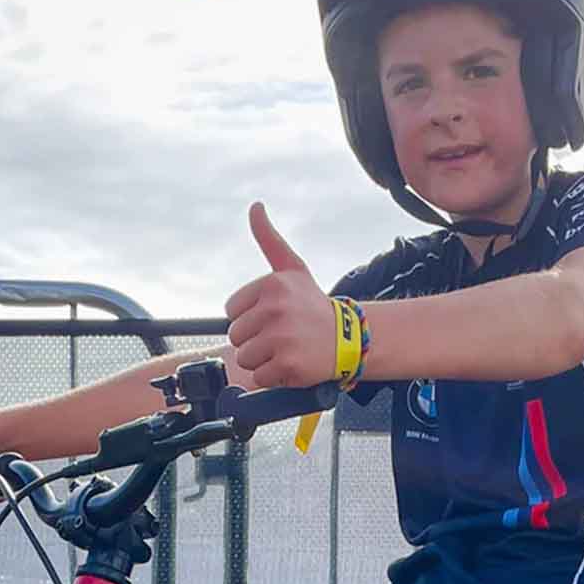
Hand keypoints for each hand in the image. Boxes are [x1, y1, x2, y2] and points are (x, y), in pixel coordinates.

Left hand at [224, 203, 336, 388]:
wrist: (350, 339)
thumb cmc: (314, 306)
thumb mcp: (292, 268)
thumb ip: (269, 239)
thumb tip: (255, 206)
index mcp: (270, 285)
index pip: (232, 311)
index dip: (250, 319)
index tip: (273, 318)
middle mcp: (275, 309)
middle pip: (236, 336)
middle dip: (256, 341)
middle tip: (282, 336)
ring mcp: (281, 338)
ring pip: (245, 358)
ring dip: (263, 360)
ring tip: (287, 350)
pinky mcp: (288, 365)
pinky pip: (260, 377)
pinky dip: (274, 377)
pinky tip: (292, 364)